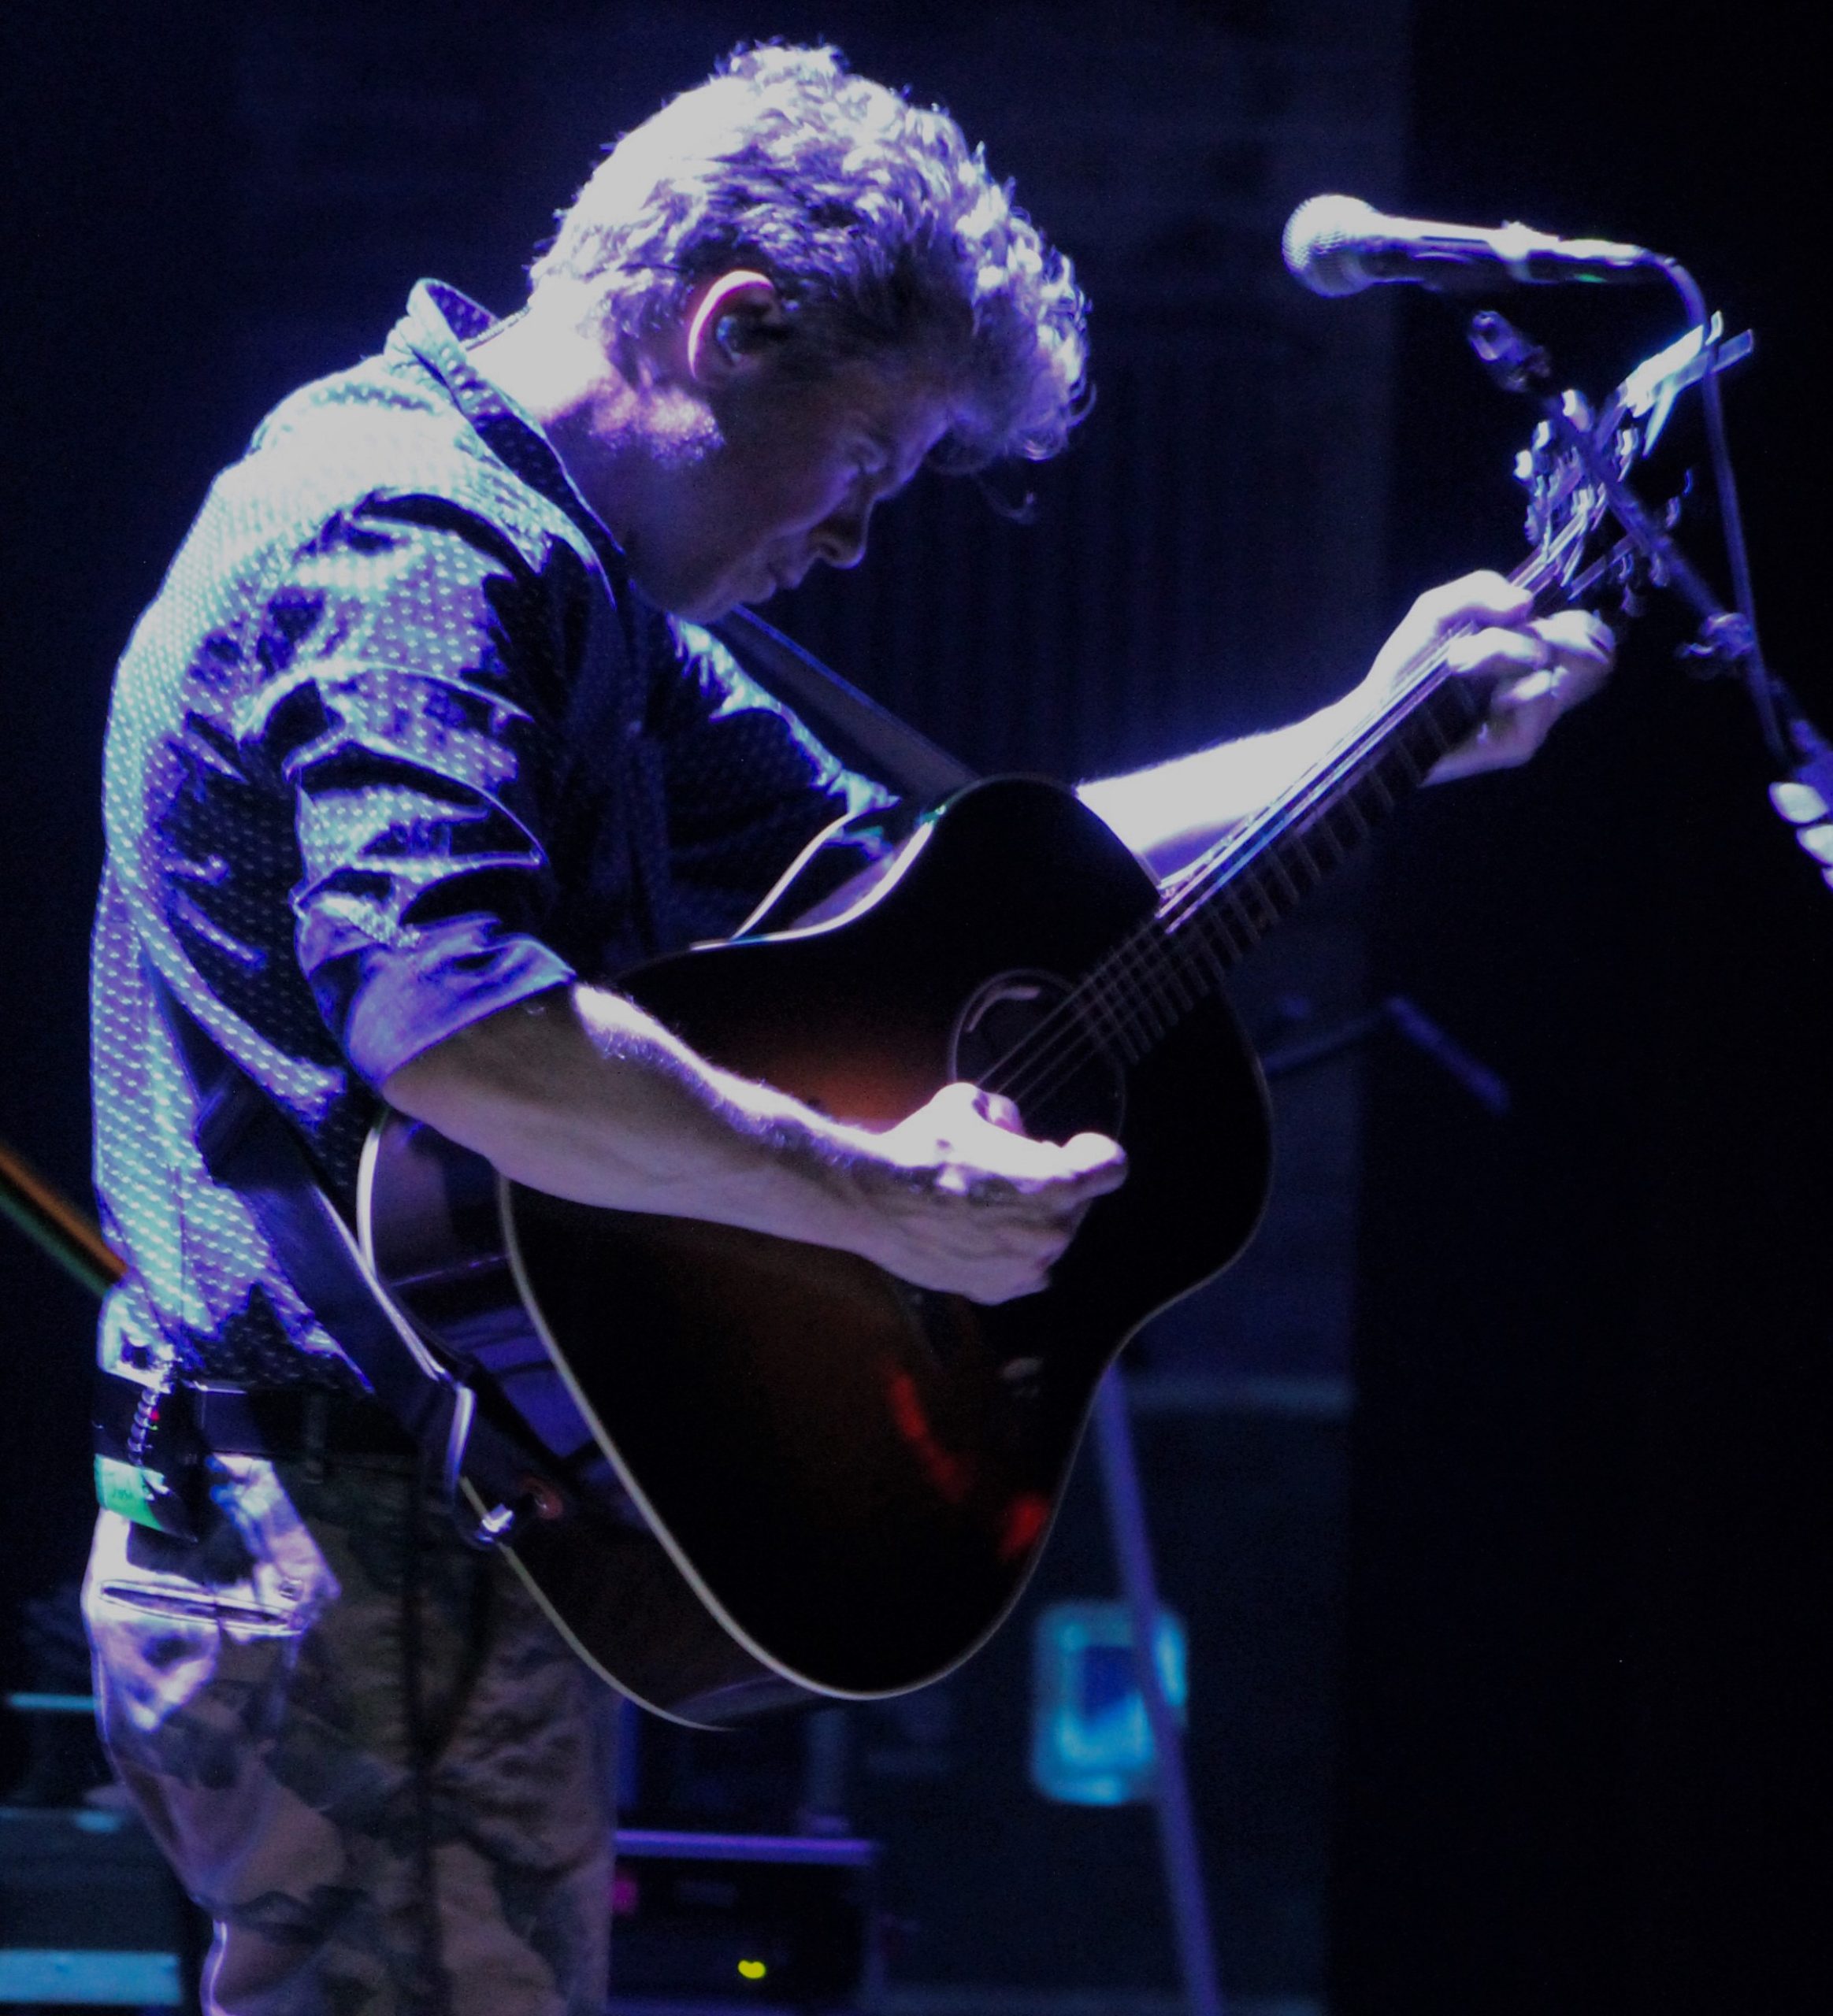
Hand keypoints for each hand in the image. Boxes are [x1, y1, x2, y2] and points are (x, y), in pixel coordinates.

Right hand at [843, 1082, 1126, 1304]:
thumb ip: (1005, 1115)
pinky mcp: (997, 1290)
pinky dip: (1010, 1254)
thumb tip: (1011, 1132)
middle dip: (1051, 1184)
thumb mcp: (969, 1103)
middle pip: (1076, 1204)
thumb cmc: (923, 1148)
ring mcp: (1026, 1267)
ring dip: (1029, 1220)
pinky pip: (1023, 1271)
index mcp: (1056, 1182)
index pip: (1111, 1166)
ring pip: (1049, 1238)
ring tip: (986, 1202)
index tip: (1073, 1146)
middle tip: (1008, 1167)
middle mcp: (1052, 1232)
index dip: (1093, 1152)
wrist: (874, 1200)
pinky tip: (979, 1235)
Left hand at [1367, 571, 1615, 782]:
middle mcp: (1541, 684)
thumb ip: (1482, 588)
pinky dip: (1501, 677)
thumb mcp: (1439, 610)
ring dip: (1498, 649)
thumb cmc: (1410, 664)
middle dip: (1543, 628)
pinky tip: (1468, 685)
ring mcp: (1535, 716)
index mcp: (1530, 653)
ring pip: (1548, 661)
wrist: (1378, 712)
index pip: (1594, 636)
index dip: (1585, 623)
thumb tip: (1526, 603)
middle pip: (1589, 647)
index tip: (1543, 615)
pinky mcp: (1522, 741)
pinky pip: (1536, 693)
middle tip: (1488, 632)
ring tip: (1455, 661)